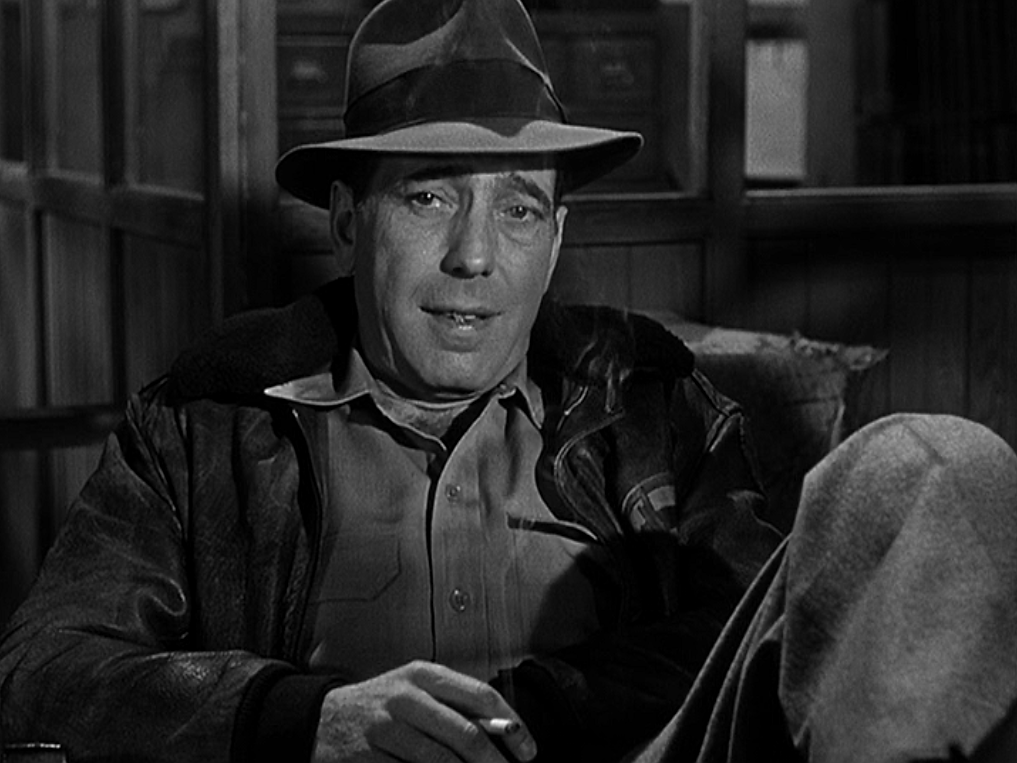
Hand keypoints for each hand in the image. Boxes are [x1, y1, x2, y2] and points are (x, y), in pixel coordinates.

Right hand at [312, 660, 537, 762]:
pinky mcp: (369, 757)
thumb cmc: (378, 706)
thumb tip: (501, 731)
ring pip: (442, 761)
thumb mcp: (414, 691)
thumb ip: (453, 706)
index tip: (528, 750)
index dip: (511, 726)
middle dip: (494, 762)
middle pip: (466, 734)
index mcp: (423, 675)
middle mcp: (406, 697)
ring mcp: (386, 728)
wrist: (319, 719)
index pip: (481, 695)